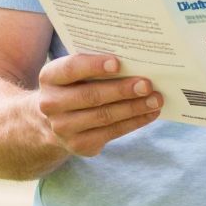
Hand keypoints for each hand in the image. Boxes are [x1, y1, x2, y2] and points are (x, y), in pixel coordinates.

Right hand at [37, 53, 161, 156]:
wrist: (49, 121)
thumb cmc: (73, 86)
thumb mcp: (73, 73)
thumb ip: (94, 66)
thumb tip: (135, 61)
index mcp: (49, 78)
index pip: (70, 69)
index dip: (93, 66)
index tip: (118, 63)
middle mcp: (51, 104)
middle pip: (91, 96)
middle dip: (122, 90)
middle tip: (147, 84)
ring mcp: (64, 128)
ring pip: (104, 117)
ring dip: (134, 108)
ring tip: (156, 99)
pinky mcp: (80, 145)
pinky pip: (112, 132)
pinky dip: (134, 122)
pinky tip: (150, 113)